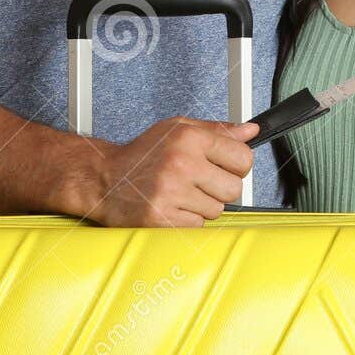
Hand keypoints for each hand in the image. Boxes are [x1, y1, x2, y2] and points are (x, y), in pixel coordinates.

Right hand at [87, 116, 257, 226]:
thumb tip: (250, 131)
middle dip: (222, 189)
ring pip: (217, 210)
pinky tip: (172, 206)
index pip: (243, 157)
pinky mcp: (164, 219)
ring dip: (203, 205)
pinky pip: (198, 225)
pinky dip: (188, 220)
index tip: (226, 167)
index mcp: (189, 138)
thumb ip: (216, 130)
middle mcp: (182, 164)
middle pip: (234, 189)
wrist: (104, 180)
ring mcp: (172, 194)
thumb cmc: (142, 154)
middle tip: (201, 183)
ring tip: (181, 194)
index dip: (238, 165)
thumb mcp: (177, 129)